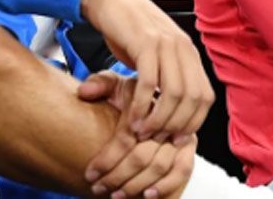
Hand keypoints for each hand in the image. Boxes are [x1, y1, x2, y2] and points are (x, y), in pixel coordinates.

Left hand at [78, 72, 195, 197]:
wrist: (156, 96)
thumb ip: (99, 84)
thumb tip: (83, 92)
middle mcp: (166, 117)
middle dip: (117, 177)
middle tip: (98, 187)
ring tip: (115, 195)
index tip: (90, 174)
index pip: (125, 137)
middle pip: (141, 155)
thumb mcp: (115, 84)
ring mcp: (180, 131)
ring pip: (160, 166)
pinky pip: (182, 170)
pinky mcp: (190, 144)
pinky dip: (165, 185)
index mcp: (146, 101)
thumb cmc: (131, 94)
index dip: (107, 159)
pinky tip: (147, 195)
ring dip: (136, 185)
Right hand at [80, 0, 213, 142]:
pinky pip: (149, 82)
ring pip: (174, 93)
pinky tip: (132, 116)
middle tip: (157, 137)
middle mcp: (182, 47)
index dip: (193, 121)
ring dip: (159, 119)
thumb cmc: (128, 29)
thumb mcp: (155, 53)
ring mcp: (165, 44)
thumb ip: (167, 75)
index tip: (175, 137)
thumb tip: (172, 109)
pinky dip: (141, 105)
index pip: (205, 96)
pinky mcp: (145, 43)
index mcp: (189, 52)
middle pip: (193, 98)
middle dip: (176, 125)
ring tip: (142, 131)